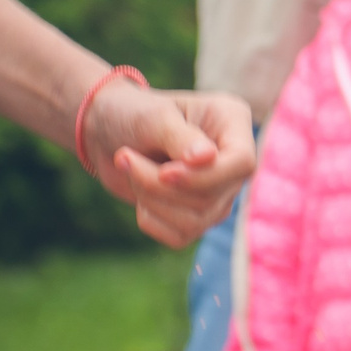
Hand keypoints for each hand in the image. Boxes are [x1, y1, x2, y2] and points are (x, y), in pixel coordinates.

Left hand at [83, 83, 256, 248]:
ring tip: (130, 170)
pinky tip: (139, 195)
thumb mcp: (153, 117)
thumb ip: (180, 136)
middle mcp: (233, 161)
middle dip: (159, 185)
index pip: (242, 162)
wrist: (108, 131)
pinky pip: (180, 236)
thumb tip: (206, 158)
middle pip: (211, 196)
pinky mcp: (198, 215)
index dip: (205, 176)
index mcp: (232, 123)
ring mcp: (219, 191)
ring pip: (196, 221)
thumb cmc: (133, 113)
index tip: (164, 172)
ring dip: (151, 200)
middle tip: (125, 157)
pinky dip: (151, 220)